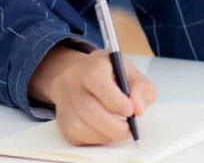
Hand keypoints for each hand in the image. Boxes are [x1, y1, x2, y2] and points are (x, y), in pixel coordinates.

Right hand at [29, 46, 157, 145]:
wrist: (82, 75)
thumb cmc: (110, 74)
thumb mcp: (132, 73)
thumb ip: (142, 88)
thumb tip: (138, 109)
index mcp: (93, 65)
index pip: (97, 81)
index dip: (115, 100)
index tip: (130, 111)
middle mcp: (73, 81)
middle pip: (87, 109)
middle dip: (112, 126)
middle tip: (129, 130)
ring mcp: (64, 101)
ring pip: (78, 126)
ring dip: (103, 135)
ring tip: (118, 131)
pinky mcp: (61, 119)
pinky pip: (74, 136)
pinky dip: (93, 139)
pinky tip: (105, 132)